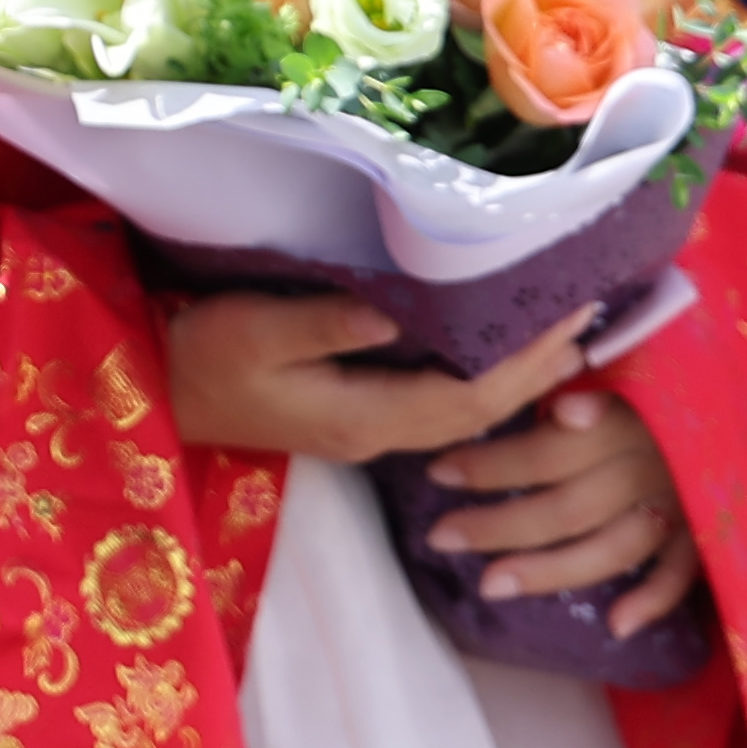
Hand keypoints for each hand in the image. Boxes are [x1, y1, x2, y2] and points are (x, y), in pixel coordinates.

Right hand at [164, 292, 593, 464]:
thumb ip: (326, 323)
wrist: (157, 392)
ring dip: (517, 379)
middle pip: (480, 413)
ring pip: (464, 414)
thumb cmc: (200, 354)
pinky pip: (441, 405)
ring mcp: (367, 431)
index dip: (526, 364)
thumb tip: (396, 313)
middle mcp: (377, 434)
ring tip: (561, 336)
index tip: (570, 318)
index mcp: (363, 417)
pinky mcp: (356, 415)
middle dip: (538, 373)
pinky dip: (482, 380)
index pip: (469, 398)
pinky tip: (496, 351)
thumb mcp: (254, 329)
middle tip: (589, 320)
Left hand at [419, 380, 707, 635]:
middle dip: (500, 525)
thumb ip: (598, 384)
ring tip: (491, 585)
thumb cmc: (676, 368)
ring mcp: (684, 503)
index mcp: (632, 416)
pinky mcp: (709, 529)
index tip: (439, 470)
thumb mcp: (636, 360)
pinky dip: (654, 600)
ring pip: (611, 547)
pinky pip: (682, 573)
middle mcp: (655, 465)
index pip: (551, 450)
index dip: (493, 463)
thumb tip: (560, 412)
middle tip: (442, 536)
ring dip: (551, 570)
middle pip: (568, 506)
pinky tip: (616, 625)